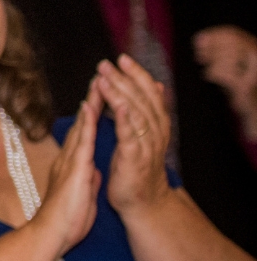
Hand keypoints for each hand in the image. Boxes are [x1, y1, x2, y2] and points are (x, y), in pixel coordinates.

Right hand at [33, 91, 100, 256]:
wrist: (51, 235)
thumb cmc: (65, 221)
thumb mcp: (82, 195)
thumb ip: (87, 180)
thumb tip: (93, 172)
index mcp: (72, 166)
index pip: (85, 134)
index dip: (92, 115)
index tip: (100, 96)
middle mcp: (68, 158)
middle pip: (83, 124)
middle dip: (92, 100)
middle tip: (101, 77)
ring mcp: (70, 161)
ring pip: (83, 126)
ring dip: (90, 104)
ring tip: (98, 82)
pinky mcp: (74, 168)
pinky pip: (83, 140)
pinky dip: (88, 122)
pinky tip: (92, 106)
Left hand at [95, 54, 171, 214]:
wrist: (141, 202)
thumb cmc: (135, 171)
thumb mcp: (140, 138)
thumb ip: (144, 114)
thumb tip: (153, 89)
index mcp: (153, 125)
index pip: (146, 93)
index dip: (135, 75)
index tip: (122, 58)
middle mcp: (153, 131)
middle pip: (141, 98)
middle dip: (125, 78)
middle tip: (109, 62)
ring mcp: (145, 143)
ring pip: (135, 111)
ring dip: (120, 92)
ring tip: (106, 76)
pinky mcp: (135, 157)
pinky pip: (130, 134)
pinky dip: (125, 117)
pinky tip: (117, 104)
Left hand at [194, 24, 256, 139]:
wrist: (256, 115)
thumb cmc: (241, 90)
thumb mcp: (233, 66)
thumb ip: (220, 51)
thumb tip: (199, 39)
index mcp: (256, 48)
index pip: (233, 33)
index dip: (212, 35)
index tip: (197, 41)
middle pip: (229, 42)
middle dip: (210, 48)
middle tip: (200, 57)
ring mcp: (256, 73)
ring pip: (227, 56)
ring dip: (212, 62)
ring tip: (207, 69)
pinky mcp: (247, 88)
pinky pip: (225, 73)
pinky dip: (212, 73)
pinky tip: (209, 77)